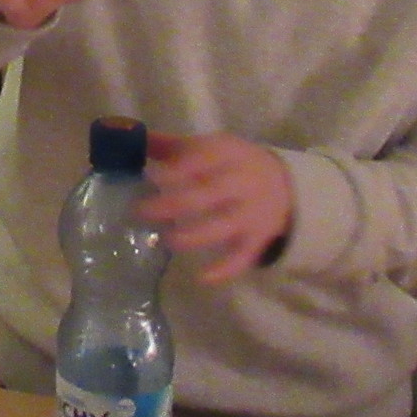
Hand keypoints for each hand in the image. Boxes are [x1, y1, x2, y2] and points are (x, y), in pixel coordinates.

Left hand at [142, 133, 293, 281]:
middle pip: (206, 193)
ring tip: (166, 240)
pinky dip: (224, 269)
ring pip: (222, 225)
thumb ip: (170, 146)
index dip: (173, 169)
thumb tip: (130, 139)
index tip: (146, 176)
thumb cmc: (232, 165)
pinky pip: (242, 256)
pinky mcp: (259, 238)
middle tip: (139, 212)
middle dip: (171, 204)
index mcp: (227, 153)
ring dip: (192, 235)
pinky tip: (201, 277)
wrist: (287, 185)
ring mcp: (252, 212)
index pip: (200, 159)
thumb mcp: (209, 148)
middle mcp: (241, 181)